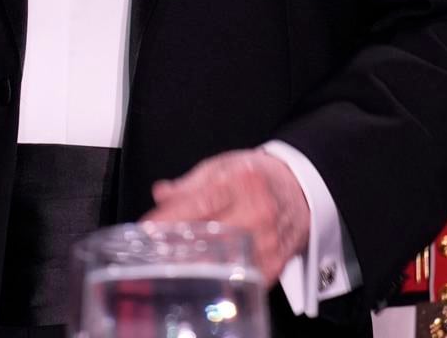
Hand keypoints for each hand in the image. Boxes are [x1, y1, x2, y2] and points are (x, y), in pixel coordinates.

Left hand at [145, 149, 309, 283]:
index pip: (198, 203)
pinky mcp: (275, 263)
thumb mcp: (222, 166)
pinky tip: (204, 277)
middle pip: (211, 235)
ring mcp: (269, 240)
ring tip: (174, 265)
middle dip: (179, 245)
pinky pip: (243, 278)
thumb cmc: (258, 176)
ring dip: (196, 266)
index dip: (168, 218)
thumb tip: (162, 195)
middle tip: (155, 251)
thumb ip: (189, 183)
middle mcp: (259, 211)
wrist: (300, 189)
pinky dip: (221, 280)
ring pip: (225, 261)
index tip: (147, 227)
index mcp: (243, 182)